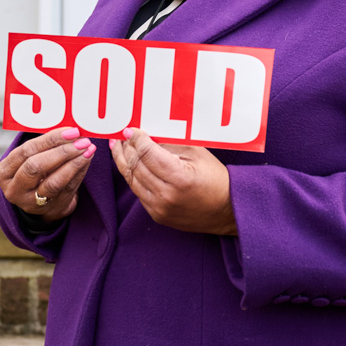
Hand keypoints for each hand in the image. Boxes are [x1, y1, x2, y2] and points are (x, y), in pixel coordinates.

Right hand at [0, 127, 94, 220]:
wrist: (41, 203)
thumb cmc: (35, 171)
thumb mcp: (28, 159)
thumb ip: (43, 145)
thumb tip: (69, 128)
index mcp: (4, 172)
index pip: (25, 151)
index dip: (49, 140)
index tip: (70, 130)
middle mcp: (14, 189)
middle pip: (36, 166)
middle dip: (61, 151)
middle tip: (81, 140)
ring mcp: (32, 202)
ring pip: (54, 182)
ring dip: (74, 162)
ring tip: (88, 149)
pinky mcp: (52, 208)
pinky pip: (68, 188)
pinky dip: (80, 171)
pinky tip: (87, 159)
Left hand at [109, 129, 235, 235]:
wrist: (227, 211)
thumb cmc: (216, 178)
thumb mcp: (197, 154)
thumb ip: (170, 144)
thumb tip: (147, 134)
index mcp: (179, 178)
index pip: (147, 153)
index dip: (136, 139)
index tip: (131, 130)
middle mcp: (166, 195)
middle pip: (135, 166)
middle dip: (126, 148)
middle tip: (120, 136)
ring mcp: (160, 208)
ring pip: (132, 180)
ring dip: (123, 162)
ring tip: (118, 148)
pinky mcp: (157, 215)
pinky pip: (138, 192)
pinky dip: (132, 177)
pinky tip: (129, 165)